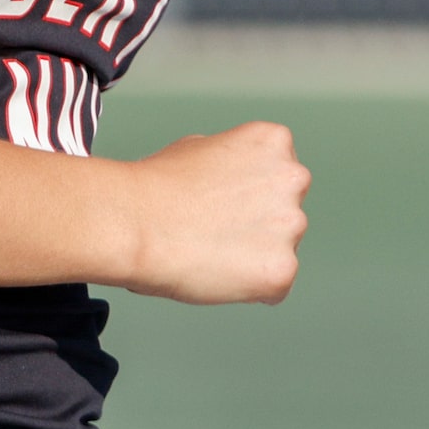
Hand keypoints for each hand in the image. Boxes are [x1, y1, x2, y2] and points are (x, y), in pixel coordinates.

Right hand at [125, 120, 310, 304]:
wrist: (136, 222)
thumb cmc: (157, 185)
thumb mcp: (198, 147)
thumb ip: (233, 161)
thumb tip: (238, 181)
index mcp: (272, 141)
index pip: (279, 171)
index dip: (248, 188)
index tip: (223, 196)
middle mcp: (292, 178)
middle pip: (286, 209)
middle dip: (259, 220)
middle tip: (217, 225)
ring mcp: (291, 225)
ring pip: (281, 248)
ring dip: (254, 253)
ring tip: (211, 248)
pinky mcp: (282, 270)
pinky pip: (274, 286)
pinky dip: (250, 286)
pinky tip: (217, 270)